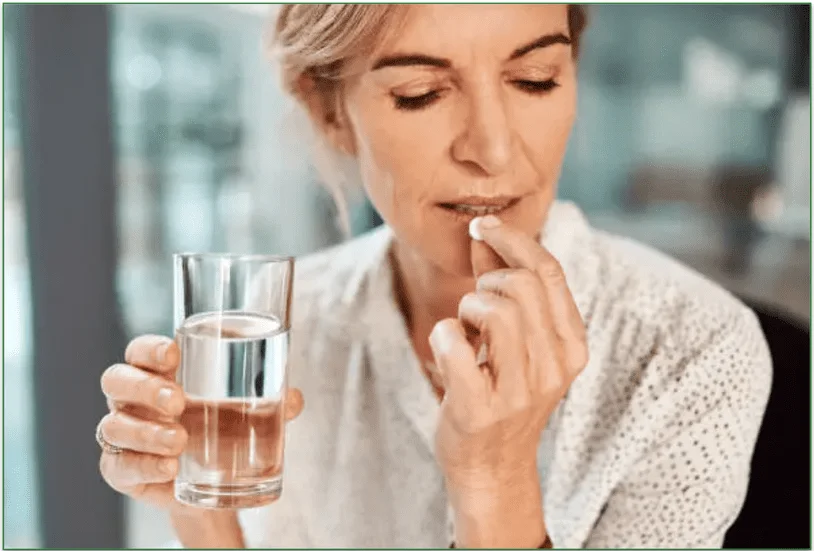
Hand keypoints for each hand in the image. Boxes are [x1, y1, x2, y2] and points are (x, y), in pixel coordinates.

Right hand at [97, 334, 303, 510]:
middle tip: (179, 401)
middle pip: (117, 381)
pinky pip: (118, 465)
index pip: (139, 351)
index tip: (173, 353)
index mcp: (158, 373)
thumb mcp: (247, 411)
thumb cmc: (223, 428)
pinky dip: (143, 465)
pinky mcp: (120, 469)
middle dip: (145, 388)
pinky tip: (168, 467)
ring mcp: (121, 434)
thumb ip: (270, 401)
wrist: (213, 485)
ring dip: (146, 432)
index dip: (149, 349)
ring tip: (180, 441)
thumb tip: (293, 398)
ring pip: (114, 425)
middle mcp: (131, 399)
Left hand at [429, 215, 587, 546]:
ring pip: (494, 311)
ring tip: (466, 331)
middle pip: (521, 286)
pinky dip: (442, 336)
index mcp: (571, 345)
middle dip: (486, 282)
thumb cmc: (501, 392)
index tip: (482, 226)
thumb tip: (484, 233)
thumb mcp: (518, 340)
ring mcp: (519, 392)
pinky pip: (454, 346)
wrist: (492, 467)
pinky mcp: (479, 410)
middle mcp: (554, 367)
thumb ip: (505, 286)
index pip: (549, 271)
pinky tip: (448, 350)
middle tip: (474, 306)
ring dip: (467, 310)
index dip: (512, 239)